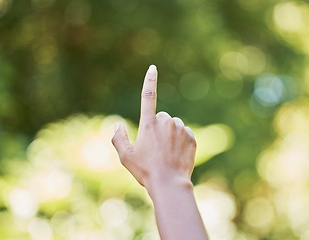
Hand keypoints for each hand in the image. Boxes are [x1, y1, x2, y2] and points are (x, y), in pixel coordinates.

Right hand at [111, 65, 196, 188]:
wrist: (170, 184)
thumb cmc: (145, 171)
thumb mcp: (126, 157)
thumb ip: (118, 138)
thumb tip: (117, 124)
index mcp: (149, 124)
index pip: (148, 96)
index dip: (150, 81)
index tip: (153, 68)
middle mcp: (166, 122)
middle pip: (161, 118)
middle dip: (158, 128)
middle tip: (155, 148)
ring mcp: (180, 129)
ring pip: (174, 126)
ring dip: (170, 134)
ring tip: (167, 153)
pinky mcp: (191, 137)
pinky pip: (184, 133)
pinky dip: (181, 141)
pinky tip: (177, 154)